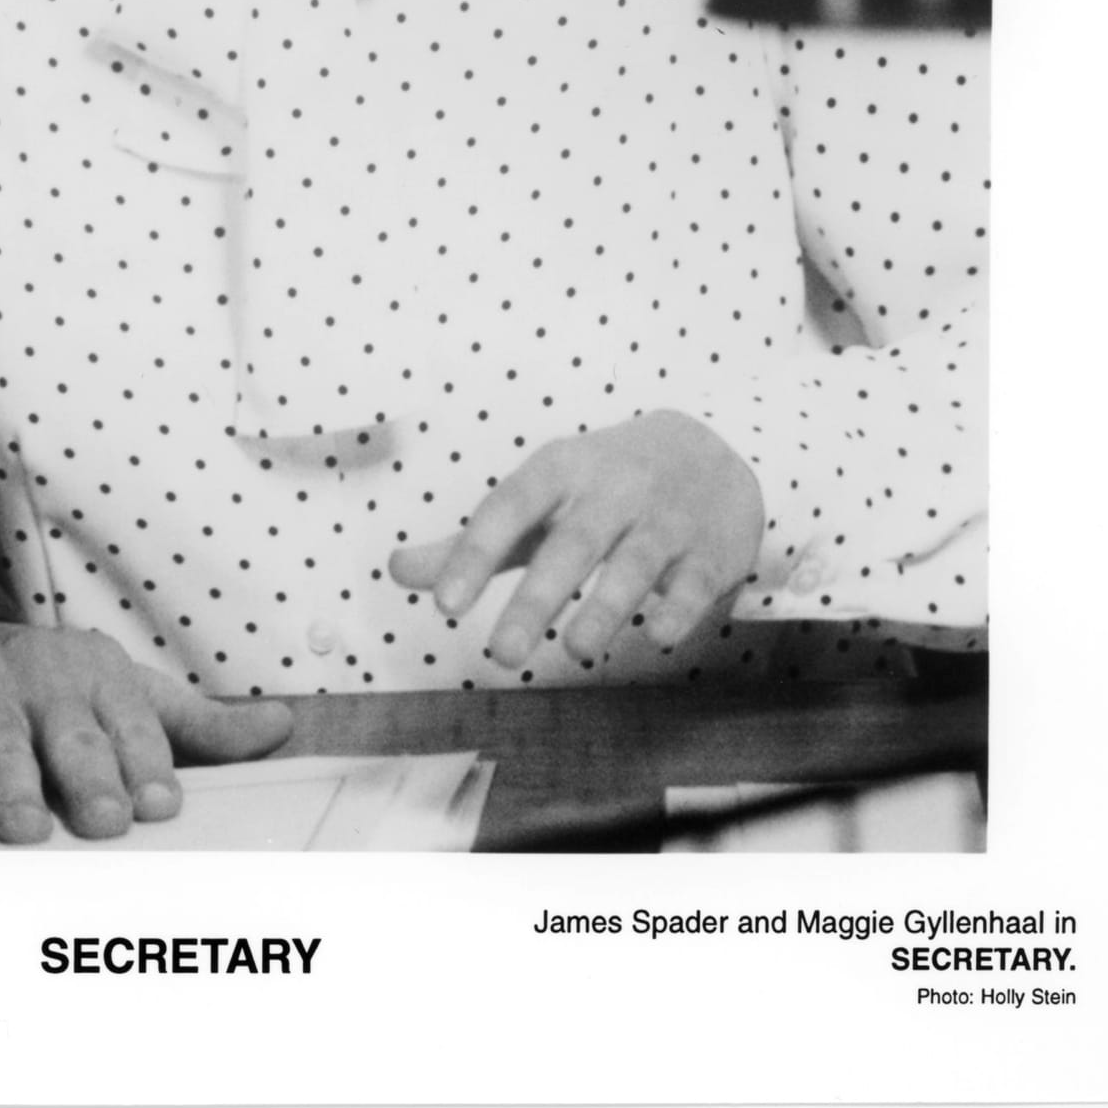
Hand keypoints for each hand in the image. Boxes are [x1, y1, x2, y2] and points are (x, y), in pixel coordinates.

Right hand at [0, 621, 292, 843]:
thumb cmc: (55, 692)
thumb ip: (201, 725)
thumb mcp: (129, 696)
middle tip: (106, 821)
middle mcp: (44, 679)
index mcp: (101, 675)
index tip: (161, 805)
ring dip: (11, 785)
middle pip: (71, 733)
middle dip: (89, 777)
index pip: (132, 723)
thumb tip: (280, 727)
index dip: (147, 764)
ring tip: (25, 828)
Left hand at [387, 411, 764, 668]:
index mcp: (560, 470)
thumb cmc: (601, 488)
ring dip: (606, 606)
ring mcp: (665, 518)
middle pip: (572, 543)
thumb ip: (474, 542)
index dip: (476, 553)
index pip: (510, 508)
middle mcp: (612, 489)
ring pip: (634, 561)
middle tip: (500, 654)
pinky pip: (694, 580)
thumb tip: (397, 571)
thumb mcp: (538, 502)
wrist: (706, 453)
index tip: (445, 604)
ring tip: (574, 649)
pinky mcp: (710, 551)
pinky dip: (680, 607)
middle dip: (537, 598)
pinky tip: (661, 637)